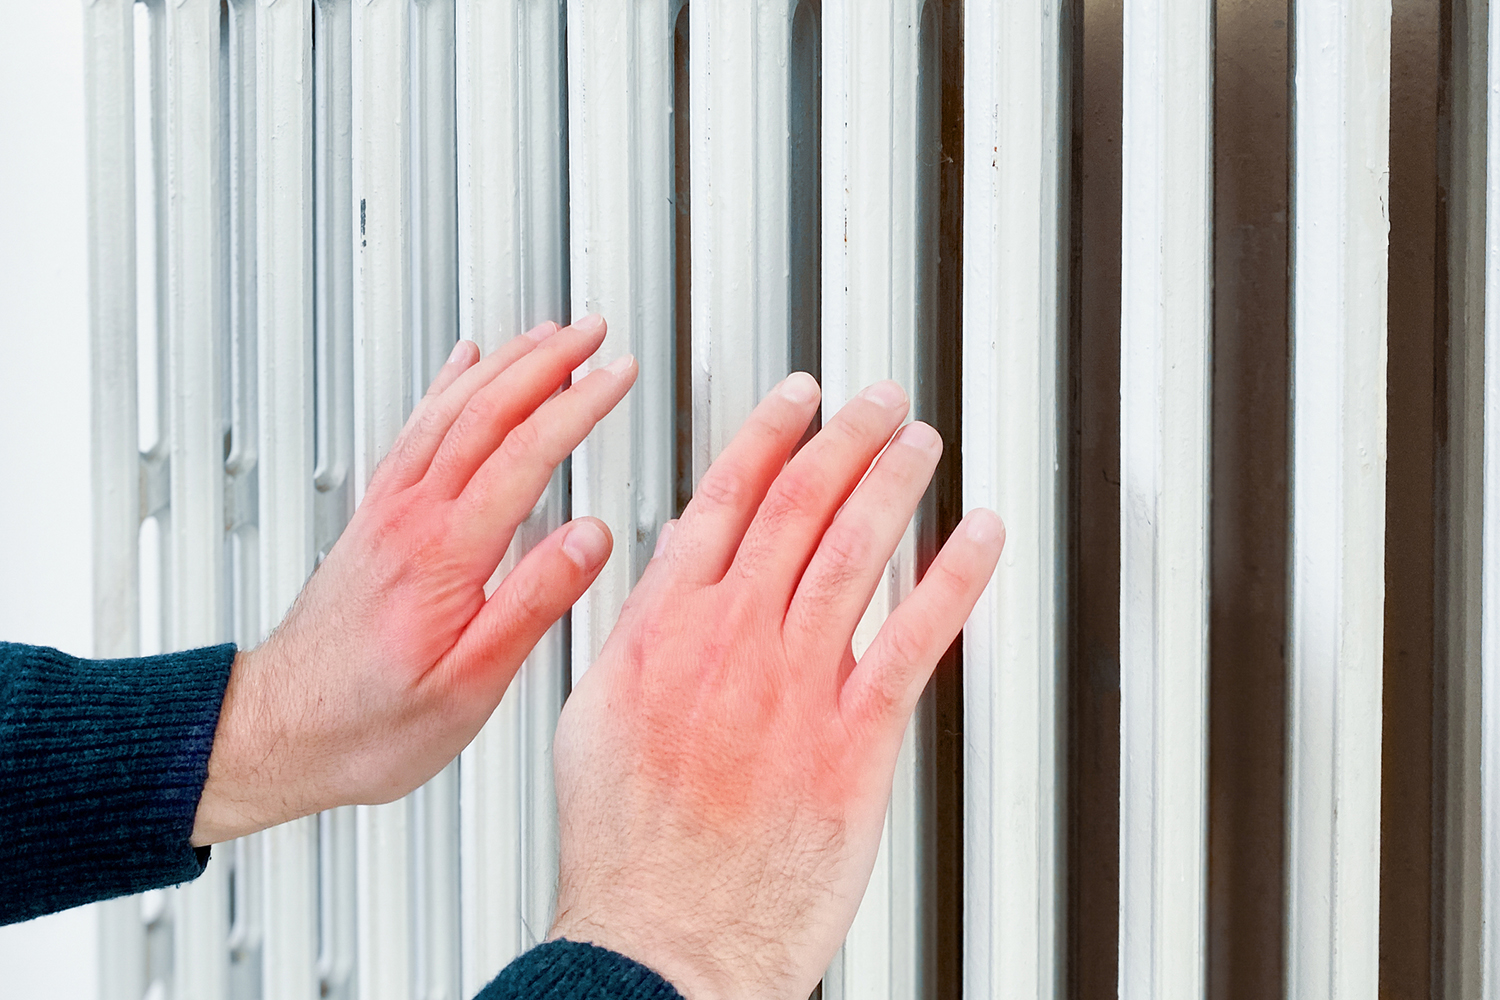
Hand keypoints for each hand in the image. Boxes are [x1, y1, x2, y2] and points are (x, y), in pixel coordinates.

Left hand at [191, 315, 635, 844]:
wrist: (278, 730)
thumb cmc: (368, 722)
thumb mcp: (469, 685)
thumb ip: (533, 604)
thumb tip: (590, 539)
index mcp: (444, 555)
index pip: (526, 453)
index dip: (579, 405)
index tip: (618, 374)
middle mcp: (411, 518)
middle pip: (485, 411)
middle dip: (547, 361)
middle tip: (594, 331)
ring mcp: (388, 512)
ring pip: (449, 410)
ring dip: (502, 363)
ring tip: (547, 336)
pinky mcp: (375, 519)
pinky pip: (414, 431)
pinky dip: (445, 387)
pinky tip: (461, 368)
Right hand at [548, 374, 1003, 999]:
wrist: (658, 939)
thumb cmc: (625, 848)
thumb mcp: (596, 720)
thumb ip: (641, 637)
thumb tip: (669, 578)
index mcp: (662, 632)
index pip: (722, 502)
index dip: (767, 437)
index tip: (796, 400)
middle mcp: (729, 644)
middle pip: (796, 509)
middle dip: (843, 440)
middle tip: (876, 400)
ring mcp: (794, 689)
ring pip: (853, 555)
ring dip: (894, 485)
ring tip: (921, 441)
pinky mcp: (852, 744)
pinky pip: (912, 642)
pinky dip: (951, 581)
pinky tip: (977, 539)